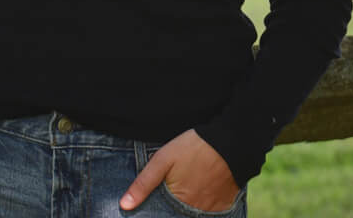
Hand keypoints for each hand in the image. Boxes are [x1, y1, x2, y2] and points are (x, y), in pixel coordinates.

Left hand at [121, 129, 239, 212]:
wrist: (228, 142)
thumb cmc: (192, 148)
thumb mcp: (163, 159)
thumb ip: (143, 183)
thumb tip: (124, 205)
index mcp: (177, 203)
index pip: (161, 215)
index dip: (156, 211)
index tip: (158, 197)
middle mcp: (194, 213)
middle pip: (176, 214)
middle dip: (170, 208)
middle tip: (177, 184)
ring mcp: (211, 212)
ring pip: (191, 214)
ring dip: (185, 206)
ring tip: (188, 185)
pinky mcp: (223, 208)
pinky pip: (208, 214)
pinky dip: (201, 206)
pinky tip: (199, 189)